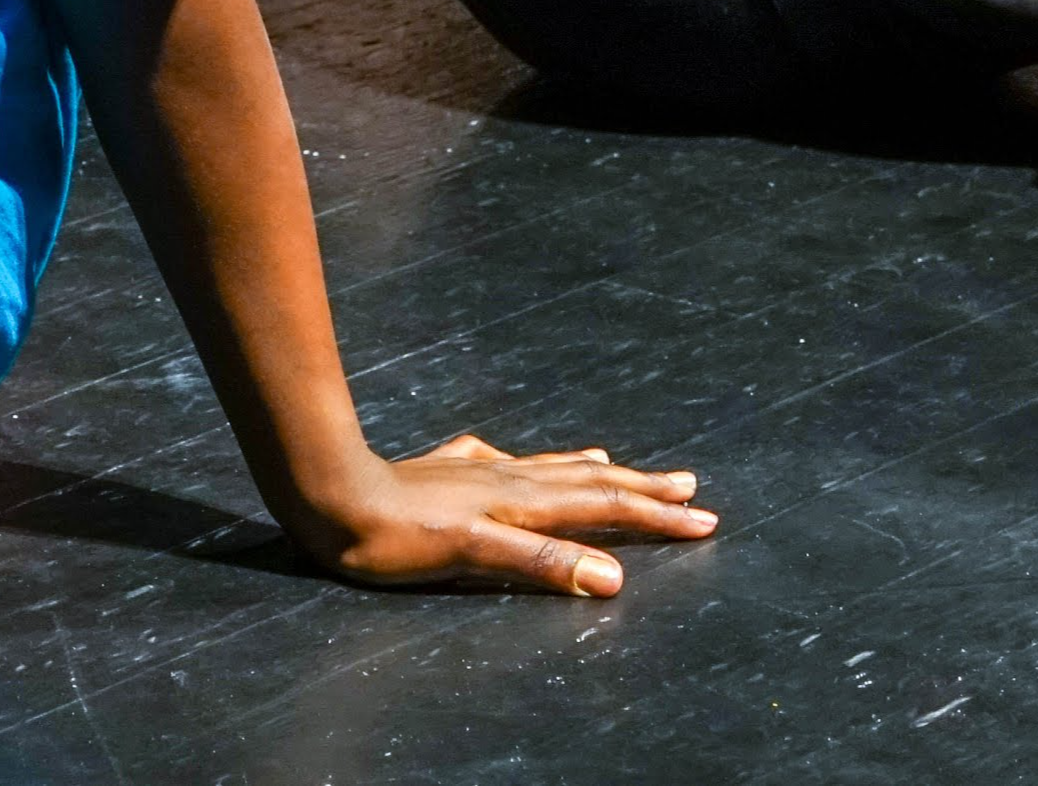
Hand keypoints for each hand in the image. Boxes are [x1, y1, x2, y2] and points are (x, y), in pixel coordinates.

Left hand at [294, 433, 714, 595]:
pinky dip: (539, 465)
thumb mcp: (473, 554)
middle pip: (590, 483)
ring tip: (627, 468)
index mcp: (522, 500)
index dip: (656, 517)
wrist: (332, 493)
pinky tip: (526, 461)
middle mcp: (509, 478)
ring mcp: (480, 471)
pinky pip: (512, 465)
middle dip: (643, 490)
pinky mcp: (450, 471)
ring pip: (555, 469)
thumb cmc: (397, 537)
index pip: (605, 508)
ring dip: (598, 473)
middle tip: (691, 488)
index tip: (705, 520)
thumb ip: (541, 563)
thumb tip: (613, 576)